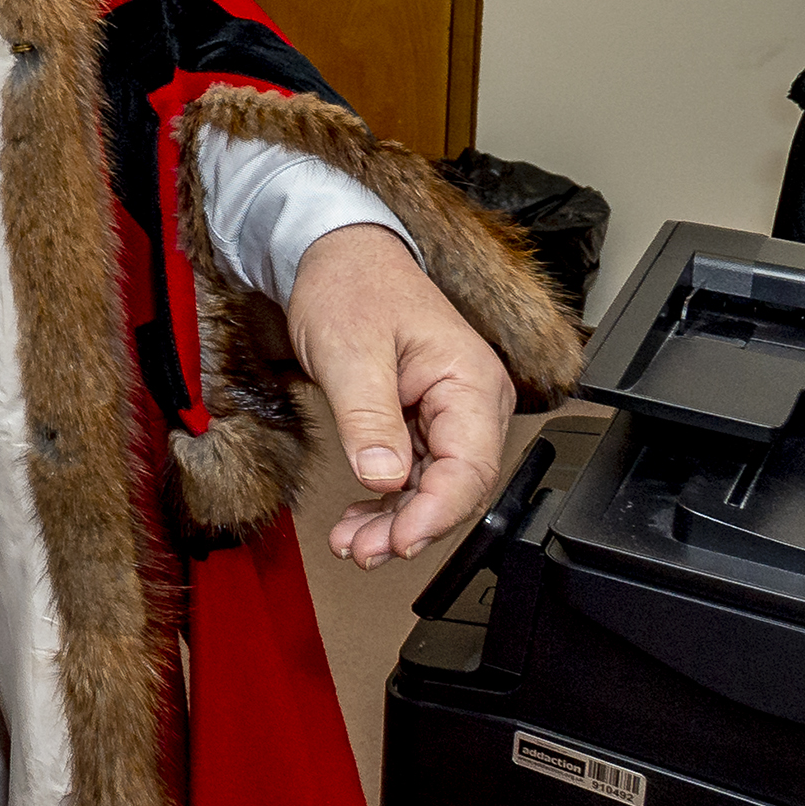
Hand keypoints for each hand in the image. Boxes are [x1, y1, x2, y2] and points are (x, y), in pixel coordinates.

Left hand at [287, 222, 519, 566]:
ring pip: (432, 486)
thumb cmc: (351, 286)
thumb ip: (369, 417)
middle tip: (364, 550)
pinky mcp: (418, 419)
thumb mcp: (351, 352)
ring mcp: (445, 413)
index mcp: (471, 381)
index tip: (401, 541)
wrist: (333, 255)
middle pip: (455, 485)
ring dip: (395, 521)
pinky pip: (411, 472)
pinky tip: (360, 521)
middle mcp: (469, 401)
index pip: (471, 467)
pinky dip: (387, 500)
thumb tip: (385, 477)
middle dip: (412, 525)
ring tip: (354, 544)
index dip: (437, 513)